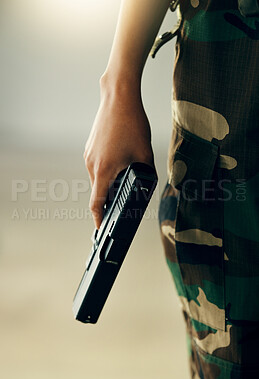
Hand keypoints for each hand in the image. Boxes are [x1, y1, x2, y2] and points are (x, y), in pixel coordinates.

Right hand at [84, 76, 154, 228]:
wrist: (118, 96)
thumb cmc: (131, 123)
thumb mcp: (144, 153)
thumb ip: (145, 173)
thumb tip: (147, 185)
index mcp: (103, 170)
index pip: (96, 203)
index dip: (98, 219)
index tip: (101, 229)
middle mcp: (91, 164)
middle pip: (97, 191)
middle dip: (109, 200)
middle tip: (122, 203)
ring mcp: (89, 154)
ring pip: (97, 178)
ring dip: (108, 183)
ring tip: (125, 178)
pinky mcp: (90, 146)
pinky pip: (97, 165)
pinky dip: (106, 171)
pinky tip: (120, 162)